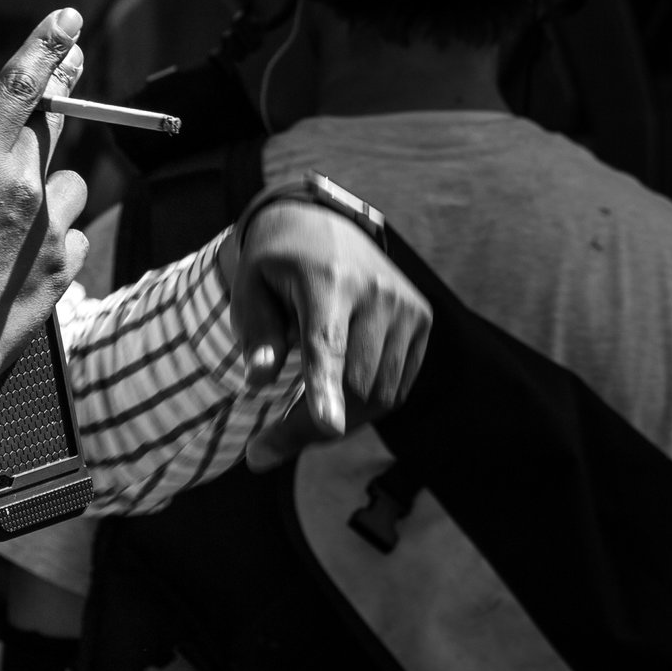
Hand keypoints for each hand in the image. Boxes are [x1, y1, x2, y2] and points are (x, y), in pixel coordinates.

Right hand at [0, 11, 88, 546]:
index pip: (22, 84)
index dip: (48, 46)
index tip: (70, 21)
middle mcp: (22, 183)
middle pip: (54, 127)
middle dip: (55, 109)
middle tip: (67, 84)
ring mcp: (50, 226)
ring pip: (67, 185)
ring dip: (48, 192)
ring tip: (8, 227)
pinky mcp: (67, 265)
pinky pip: (72, 235)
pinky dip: (54, 241)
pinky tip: (18, 267)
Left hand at [226, 200, 430, 459]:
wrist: (324, 223)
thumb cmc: (278, 265)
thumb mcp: (250, 290)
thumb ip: (256, 336)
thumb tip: (260, 382)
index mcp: (328, 280)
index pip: (328, 344)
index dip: (326, 388)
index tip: (328, 425)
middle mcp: (377, 292)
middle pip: (353, 384)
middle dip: (310, 427)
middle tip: (264, 447)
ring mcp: (406, 306)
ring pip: (379, 395)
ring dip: (341, 416)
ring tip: (304, 408)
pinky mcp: (421, 319)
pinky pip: (396, 388)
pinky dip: (366, 403)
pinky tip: (340, 386)